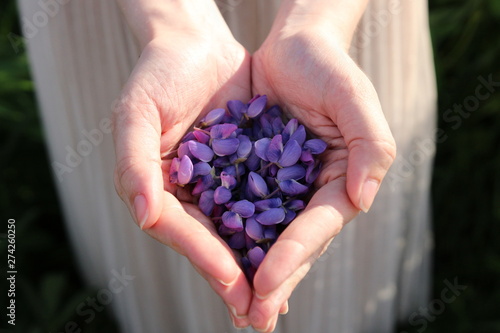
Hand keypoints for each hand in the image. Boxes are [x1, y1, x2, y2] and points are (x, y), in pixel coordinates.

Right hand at [112, 28, 252, 326]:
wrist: (195, 44)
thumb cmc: (158, 75)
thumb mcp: (137, 113)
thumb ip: (135, 163)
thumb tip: (142, 215)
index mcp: (158, 188)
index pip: (183, 232)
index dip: (206, 258)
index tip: (234, 283)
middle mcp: (188, 193)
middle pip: (212, 242)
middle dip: (235, 279)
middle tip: (257, 318)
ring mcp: (217, 183)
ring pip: (239, 231)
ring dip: (258, 264)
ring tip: (276, 301)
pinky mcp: (244, 169)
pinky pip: (262, 202)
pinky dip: (275, 228)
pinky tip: (293, 251)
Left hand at [247, 24, 396, 330]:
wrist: (293, 48)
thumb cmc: (327, 68)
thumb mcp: (354, 98)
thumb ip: (369, 147)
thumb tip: (362, 199)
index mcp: (340, 181)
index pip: (316, 227)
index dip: (293, 257)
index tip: (267, 285)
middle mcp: (311, 192)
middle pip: (293, 244)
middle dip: (273, 282)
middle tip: (254, 320)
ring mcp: (283, 188)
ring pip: (265, 237)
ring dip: (250, 273)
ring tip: (238, 311)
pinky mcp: (254, 176)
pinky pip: (240, 211)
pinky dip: (231, 239)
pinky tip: (218, 265)